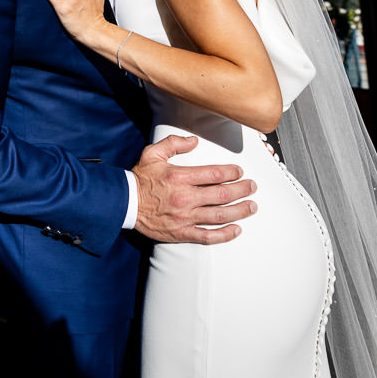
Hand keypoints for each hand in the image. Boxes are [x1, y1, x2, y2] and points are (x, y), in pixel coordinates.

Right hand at [131, 134, 255, 243]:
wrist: (124, 203)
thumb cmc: (140, 179)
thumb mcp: (152, 153)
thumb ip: (173, 144)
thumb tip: (194, 141)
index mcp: (180, 177)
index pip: (215, 174)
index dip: (232, 172)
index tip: (239, 172)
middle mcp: (185, 198)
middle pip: (223, 195)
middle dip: (242, 190)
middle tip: (252, 187)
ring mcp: (185, 217)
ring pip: (220, 216)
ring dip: (240, 211)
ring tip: (251, 207)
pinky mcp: (182, 233)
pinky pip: (208, 236)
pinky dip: (225, 235)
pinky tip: (236, 229)